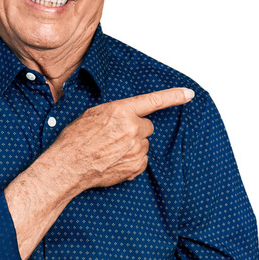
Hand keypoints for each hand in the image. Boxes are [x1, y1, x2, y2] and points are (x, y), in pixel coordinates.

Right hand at [49, 87, 193, 191]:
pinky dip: (131, 161)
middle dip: (135, 130)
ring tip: (111, 151)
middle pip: (147, 127)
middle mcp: (132, 128)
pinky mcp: (136, 166)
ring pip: (144, 144)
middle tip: (116, 137)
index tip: (188, 94)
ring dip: (132, 146)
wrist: (69, 165)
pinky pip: (141, 160)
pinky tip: (114, 161)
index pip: (153, 101)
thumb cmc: (76, 139)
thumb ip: (116, 112)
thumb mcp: (94, 115)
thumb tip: (127, 115)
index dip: (174, 96)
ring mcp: (136, 148)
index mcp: (122, 110)